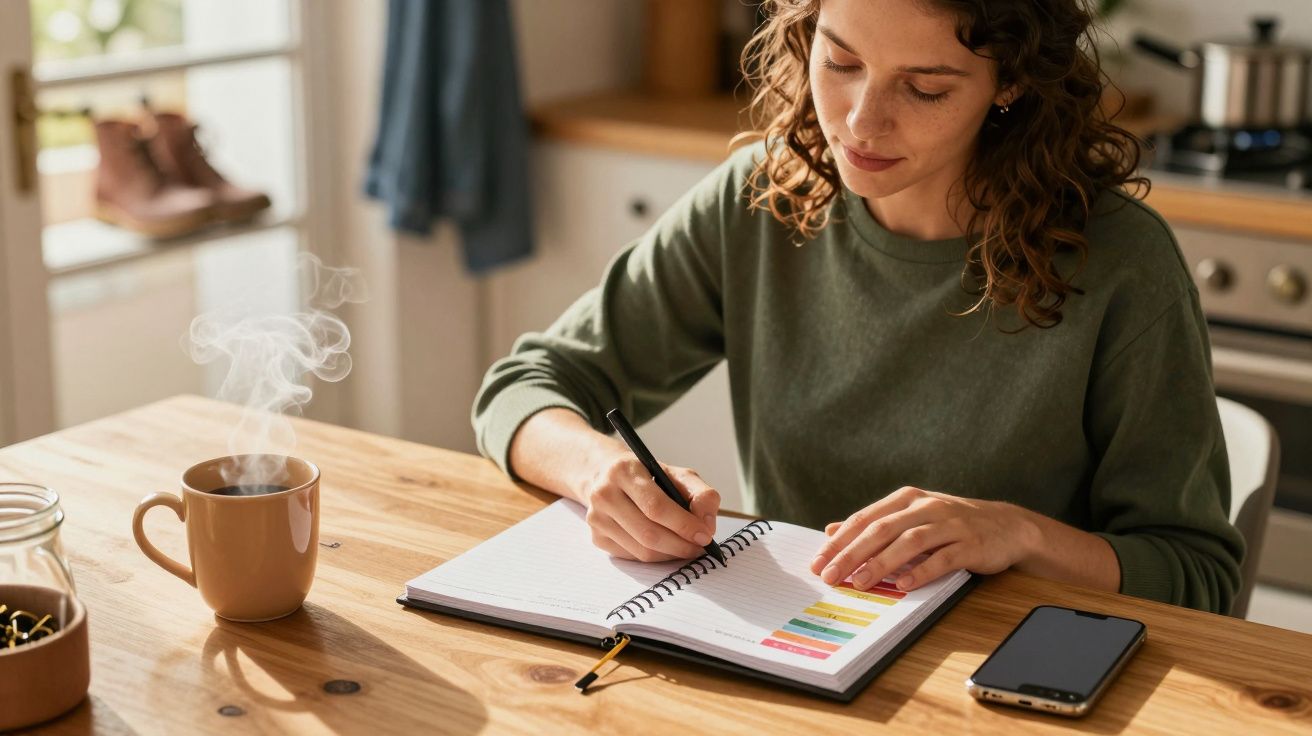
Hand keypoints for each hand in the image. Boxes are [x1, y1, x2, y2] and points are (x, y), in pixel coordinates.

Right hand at [579, 451, 719, 562]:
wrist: (608, 476)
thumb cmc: (648, 476)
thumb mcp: (676, 475)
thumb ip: (700, 494)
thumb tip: (707, 524)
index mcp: (624, 471)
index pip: (656, 506)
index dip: (684, 525)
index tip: (705, 535)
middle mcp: (604, 494)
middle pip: (648, 533)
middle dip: (681, 545)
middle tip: (700, 547)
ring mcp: (597, 518)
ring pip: (642, 551)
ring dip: (671, 554)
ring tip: (686, 546)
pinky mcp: (597, 537)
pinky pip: (634, 557)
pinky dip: (656, 556)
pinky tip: (666, 546)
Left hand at [808, 486, 1040, 590]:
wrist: (1007, 526)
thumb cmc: (950, 523)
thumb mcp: (910, 516)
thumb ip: (873, 523)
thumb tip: (832, 531)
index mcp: (906, 499)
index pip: (865, 519)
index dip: (840, 541)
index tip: (818, 561)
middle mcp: (925, 507)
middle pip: (882, 529)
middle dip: (852, 553)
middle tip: (831, 575)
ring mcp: (949, 523)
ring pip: (909, 541)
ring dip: (882, 563)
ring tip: (860, 582)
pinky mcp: (970, 543)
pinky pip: (943, 558)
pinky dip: (921, 571)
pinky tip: (903, 584)